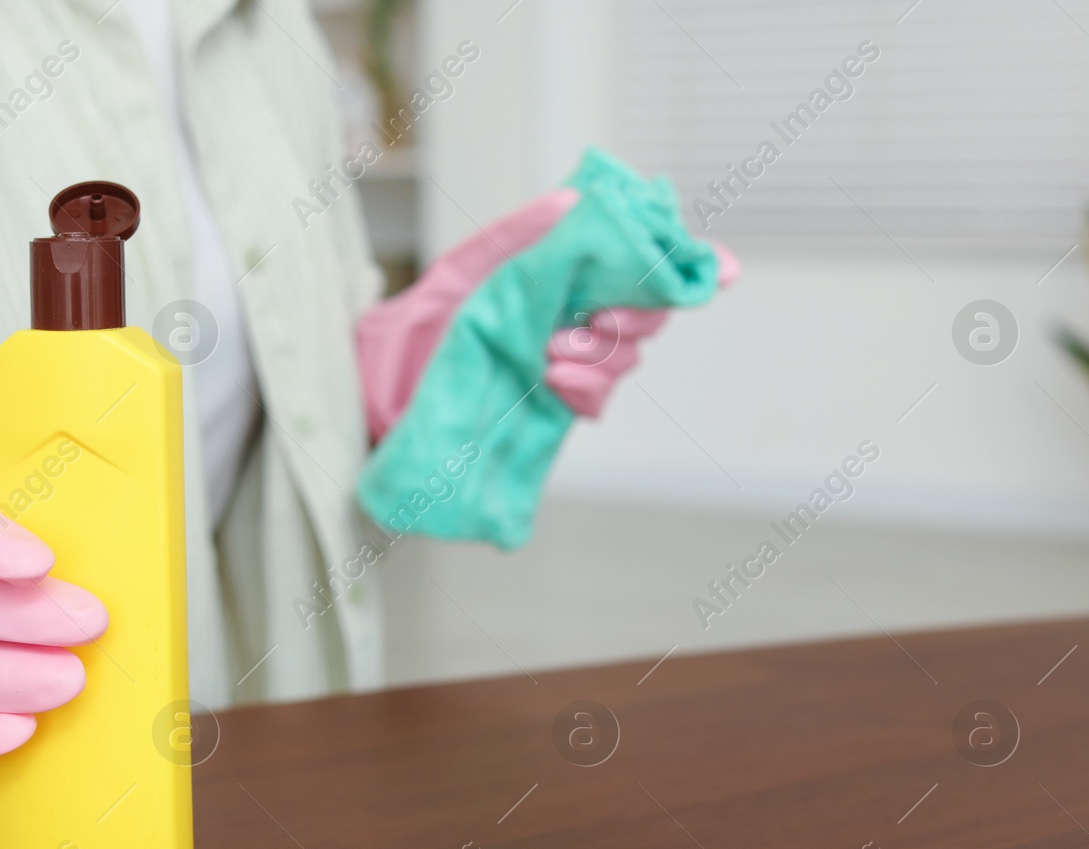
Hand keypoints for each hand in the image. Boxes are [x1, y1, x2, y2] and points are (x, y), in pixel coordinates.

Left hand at [356, 192, 739, 435]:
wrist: (373, 394)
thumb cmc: (411, 329)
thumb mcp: (464, 271)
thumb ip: (521, 236)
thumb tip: (573, 196)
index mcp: (558, 282)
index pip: (634, 268)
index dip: (678, 266)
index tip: (716, 269)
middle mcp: (568, 323)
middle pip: (643, 313)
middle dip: (637, 312)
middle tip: (600, 316)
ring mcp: (561, 369)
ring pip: (624, 357)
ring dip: (603, 353)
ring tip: (555, 354)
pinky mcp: (548, 412)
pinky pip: (594, 401)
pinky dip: (586, 388)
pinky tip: (556, 381)